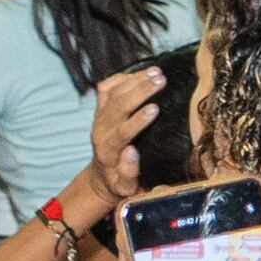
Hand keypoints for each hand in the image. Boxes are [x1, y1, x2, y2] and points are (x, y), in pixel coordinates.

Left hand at [75, 66, 163, 211]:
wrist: (102, 177)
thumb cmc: (119, 184)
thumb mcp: (126, 188)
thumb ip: (128, 173)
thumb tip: (131, 152)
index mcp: (109, 151)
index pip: (122, 132)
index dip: (138, 120)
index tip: (155, 108)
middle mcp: (101, 132)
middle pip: (118, 106)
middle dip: (140, 91)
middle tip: (161, 80)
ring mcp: (98, 118)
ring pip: (113, 93)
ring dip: (135, 80)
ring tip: (157, 72)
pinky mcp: (99, 110)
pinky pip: (105, 88)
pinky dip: (121, 78)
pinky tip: (139, 73)